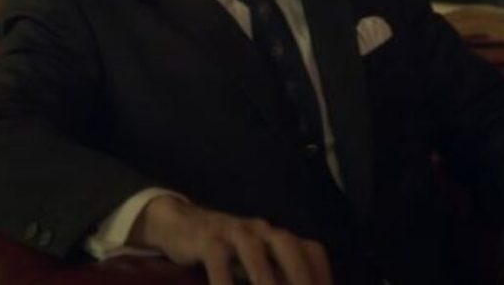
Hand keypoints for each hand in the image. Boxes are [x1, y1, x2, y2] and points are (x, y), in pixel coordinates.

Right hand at [129, 195, 331, 284]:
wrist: (181, 224)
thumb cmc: (227, 252)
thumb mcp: (256, 264)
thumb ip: (276, 276)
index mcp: (279, 237)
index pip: (311, 252)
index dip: (322, 276)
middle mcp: (261, 230)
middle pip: (289, 245)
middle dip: (301, 274)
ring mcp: (234, 231)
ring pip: (253, 248)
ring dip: (264, 277)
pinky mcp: (207, 237)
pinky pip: (217, 257)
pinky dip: (223, 279)